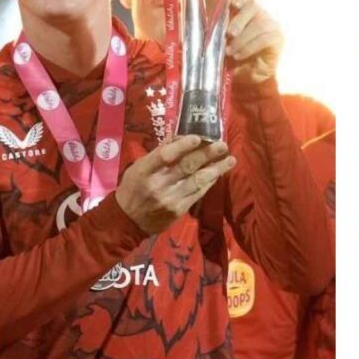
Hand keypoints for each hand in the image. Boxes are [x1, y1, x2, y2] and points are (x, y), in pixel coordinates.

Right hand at [116, 135, 236, 233]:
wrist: (127, 221)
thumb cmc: (132, 188)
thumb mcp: (138, 167)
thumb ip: (158, 153)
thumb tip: (180, 137)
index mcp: (144, 171)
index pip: (165, 155)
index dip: (183, 146)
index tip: (198, 137)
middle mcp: (158, 185)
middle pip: (186, 166)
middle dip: (207, 154)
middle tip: (223, 145)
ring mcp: (170, 199)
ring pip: (197, 181)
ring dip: (216, 169)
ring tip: (230, 160)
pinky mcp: (179, 210)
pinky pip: (198, 193)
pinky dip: (209, 182)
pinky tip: (218, 174)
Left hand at [226, 0, 283, 83]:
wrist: (247, 76)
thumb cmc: (232, 54)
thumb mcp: (221, 38)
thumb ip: (218, 26)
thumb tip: (206, 22)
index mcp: (245, 7)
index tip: (234, 3)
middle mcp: (260, 13)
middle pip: (253, 6)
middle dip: (239, 20)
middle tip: (229, 34)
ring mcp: (271, 24)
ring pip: (258, 24)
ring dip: (242, 39)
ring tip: (230, 52)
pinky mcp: (277, 38)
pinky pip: (264, 38)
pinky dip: (249, 47)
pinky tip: (239, 55)